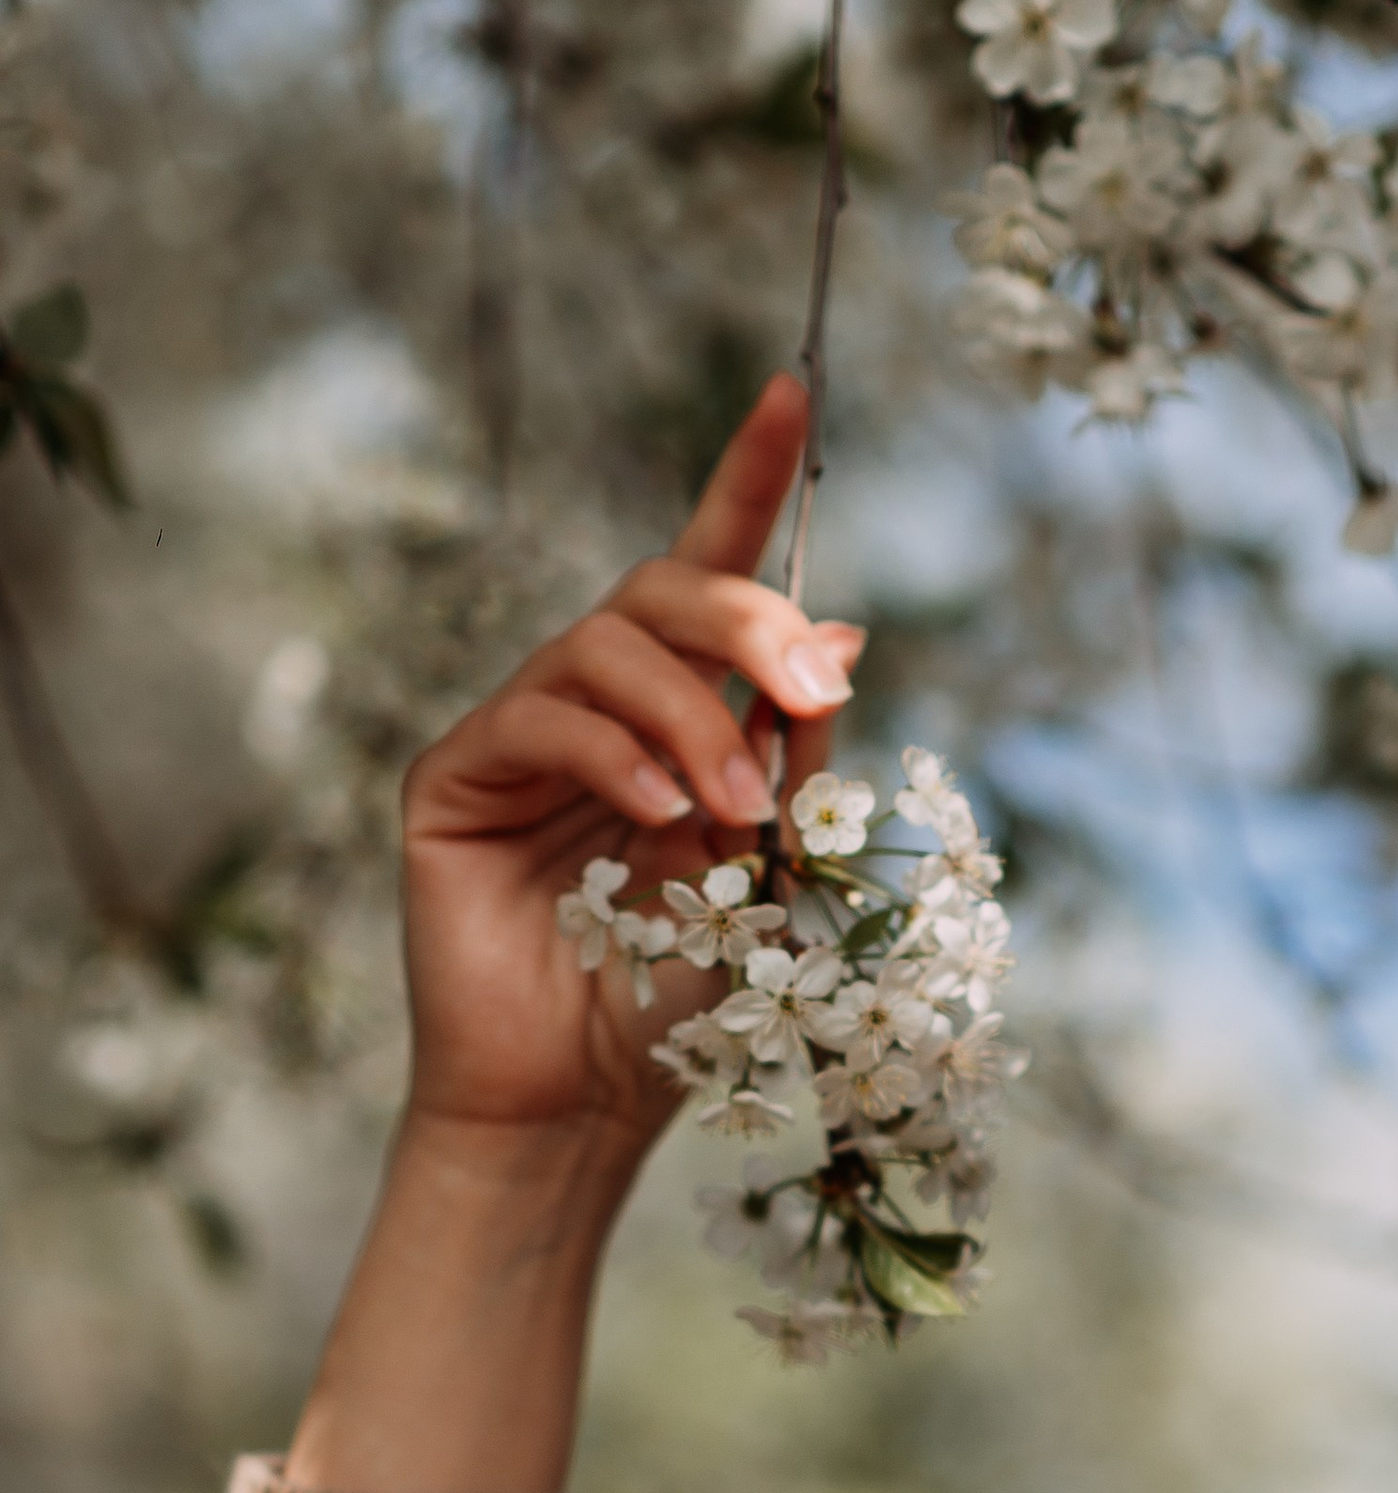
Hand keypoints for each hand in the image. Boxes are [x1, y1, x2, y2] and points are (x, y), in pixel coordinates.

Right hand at [399, 372, 864, 1157]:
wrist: (585, 1103)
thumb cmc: (678, 996)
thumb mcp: (771, 866)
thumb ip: (799, 756)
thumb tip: (847, 639)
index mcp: (678, 712)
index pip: (709, 569)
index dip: (750, 477)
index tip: (796, 390)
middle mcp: (595, 702)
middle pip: (665, 590)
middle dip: (750, 624)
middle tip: (809, 696)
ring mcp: (519, 731)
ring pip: (607, 647)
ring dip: (695, 717)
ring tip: (736, 813)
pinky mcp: (455, 775)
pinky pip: (541, 716)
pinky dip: (617, 755)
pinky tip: (663, 817)